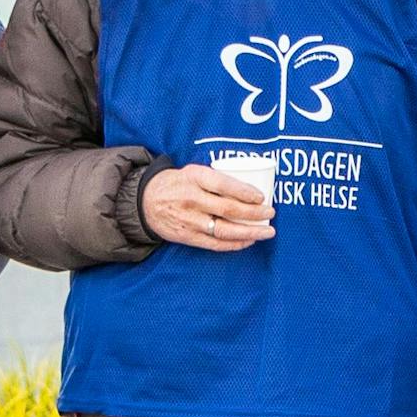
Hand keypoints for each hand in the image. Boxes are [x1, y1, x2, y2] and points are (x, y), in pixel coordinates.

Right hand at [143, 166, 276, 250]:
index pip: (223, 184)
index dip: (244, 192)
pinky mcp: (187, 237)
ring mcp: (189, 220)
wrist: (145, 201)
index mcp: (194, 178)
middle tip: (270, 213)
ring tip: (267, 232)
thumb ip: (216, 179)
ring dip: (249, 232)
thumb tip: (251, 188)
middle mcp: (192, 200)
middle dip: (253, 213)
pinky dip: (234, 244)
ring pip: (224, 230)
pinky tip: (248, 241)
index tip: (261, 197)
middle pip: (228, 209)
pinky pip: (215, 244)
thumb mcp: (193, 172)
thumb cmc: (177, 184)